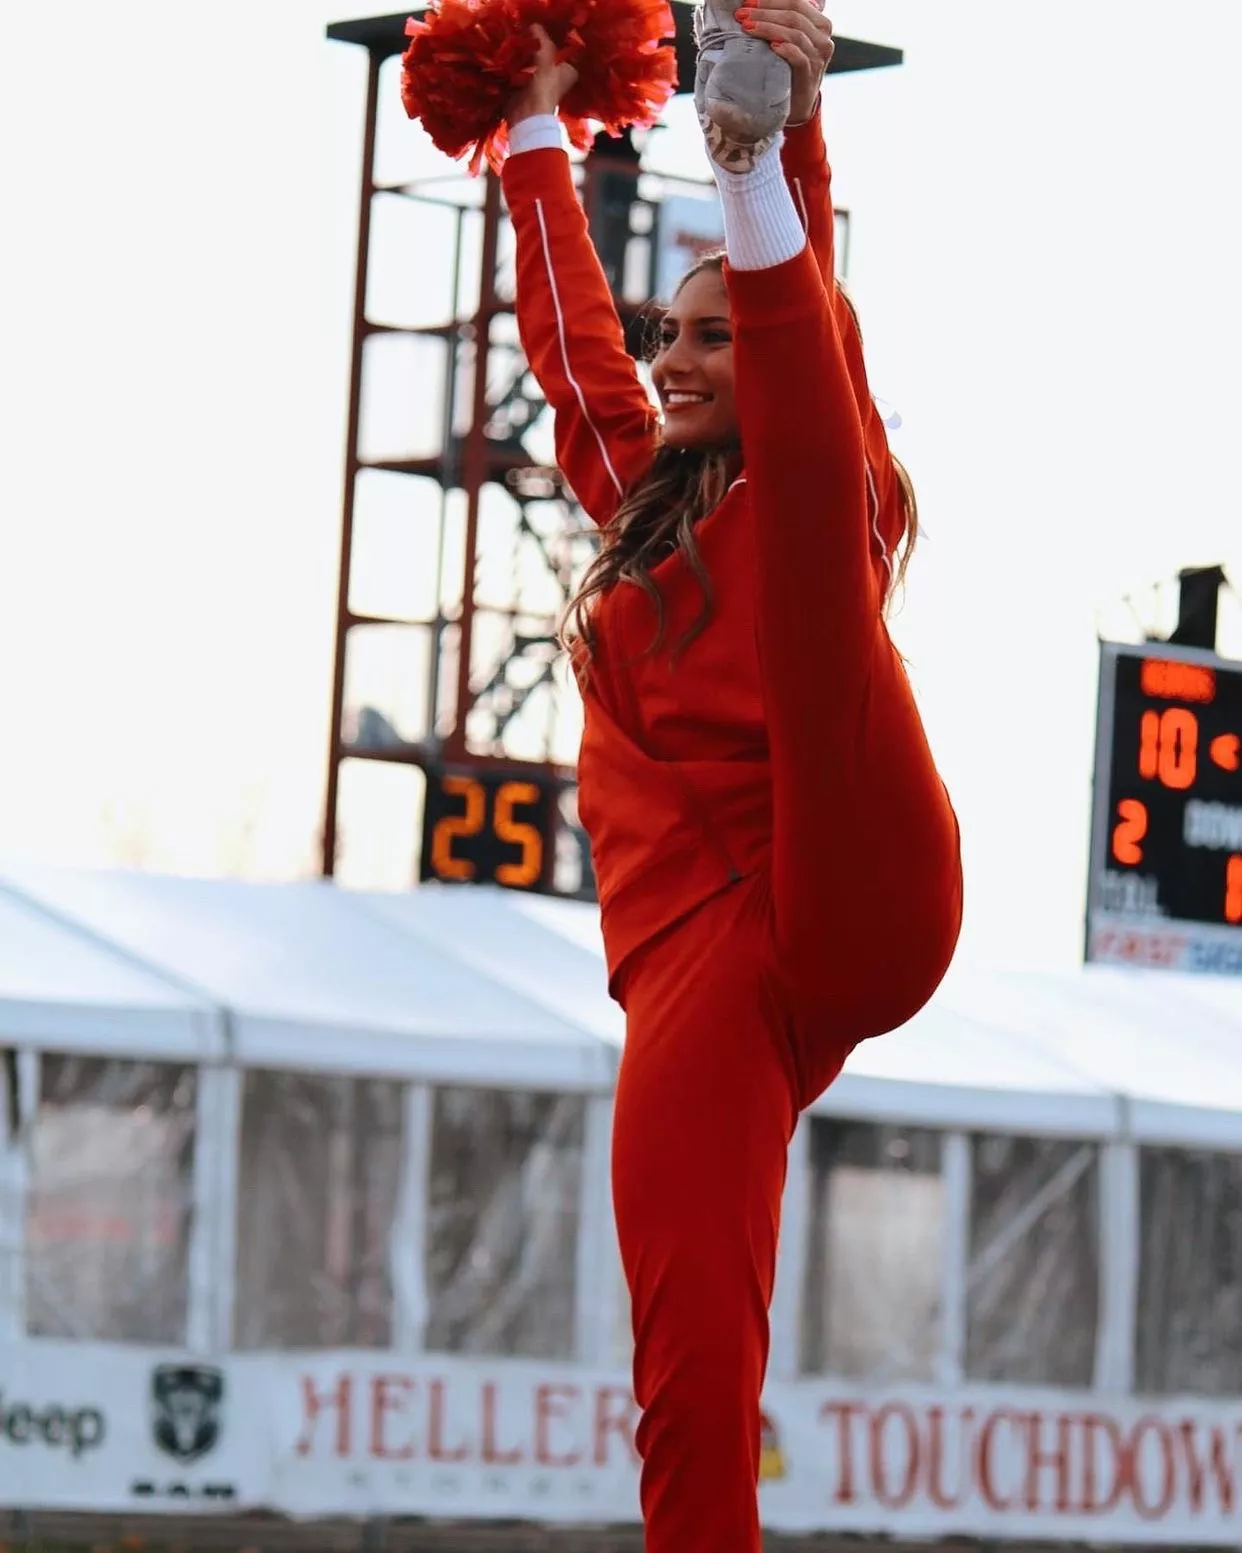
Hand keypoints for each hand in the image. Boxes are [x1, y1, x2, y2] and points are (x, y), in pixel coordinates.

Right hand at [506, 25, 578, 124]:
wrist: (528, 114)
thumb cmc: (544, 83)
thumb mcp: (546, 52)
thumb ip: (541, 37)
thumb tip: (534, 26)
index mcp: (570, 71)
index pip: (561, 50)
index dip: (551, 40)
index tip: (539, 32)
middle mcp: (558, 80)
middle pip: (545, 57)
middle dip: (534, 49)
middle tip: (524, 36)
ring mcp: (542, 87)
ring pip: (531, 65)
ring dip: (523, 58)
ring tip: (515, 46)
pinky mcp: (527, 93)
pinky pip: (520, 75)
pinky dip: (515, 69)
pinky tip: (509, 60)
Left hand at [739, 0, 833, 124]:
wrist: (796, 103)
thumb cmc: (789, 68)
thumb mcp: (790, 41)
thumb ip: (783, 22)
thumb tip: (754, 6)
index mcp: (819, 23)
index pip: (796, 2)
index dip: (770, 0)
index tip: (747, 2)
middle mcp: (823, 37)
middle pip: (793, 15)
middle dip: (764, 12)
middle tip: (742, 14)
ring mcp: (819, 57)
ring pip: (794, 33)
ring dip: (767, 28)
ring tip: (747, 27)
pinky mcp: (810, 75)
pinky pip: (798, 57)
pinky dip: (784, 49)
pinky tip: (770, 46)